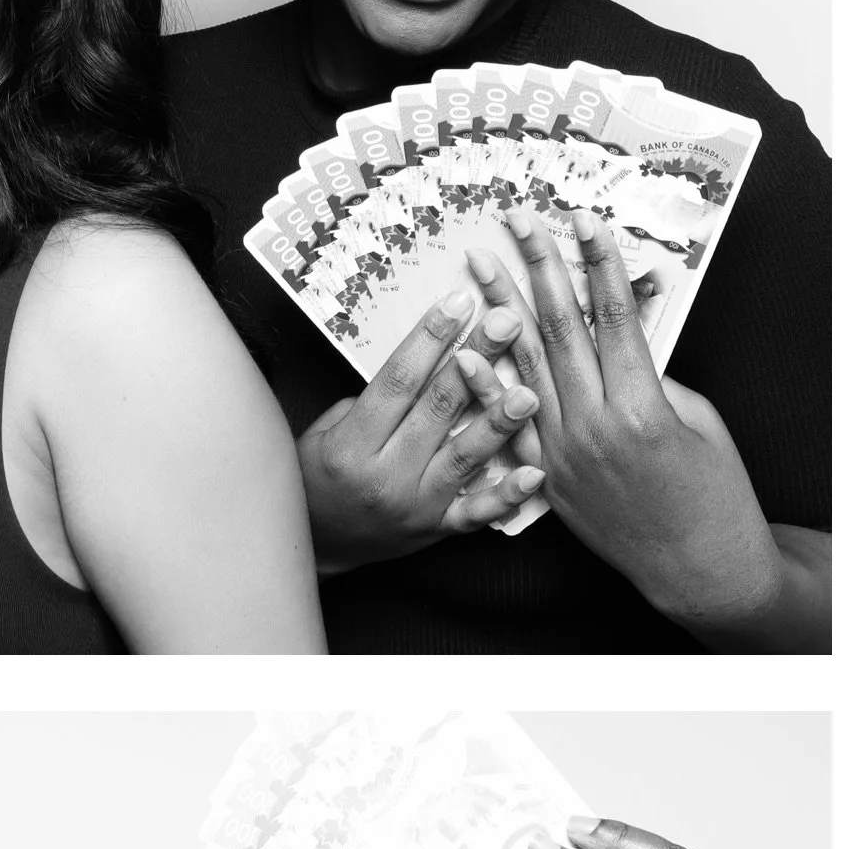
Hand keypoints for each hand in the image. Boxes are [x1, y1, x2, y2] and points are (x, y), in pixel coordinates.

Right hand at [298, 285, 541, 565]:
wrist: (313, 547)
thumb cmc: (314, 478)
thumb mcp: (321, 434)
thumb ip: (368, 403)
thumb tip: (418, 366)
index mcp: (351, 446)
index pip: (397, 381)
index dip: (429, 338)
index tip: (458, 301)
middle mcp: (385, 476)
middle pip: (437, 408)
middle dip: (476, 359)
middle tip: (508, 321)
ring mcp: (415, 505)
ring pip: (465, 457)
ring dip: (499, 420)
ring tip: (531, 390)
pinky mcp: (436, 529)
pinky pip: (477, 512)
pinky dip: (507, 494)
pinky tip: (534, 473)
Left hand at [501, 220, 785, 630]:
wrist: (699, 569)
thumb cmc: (715, 494)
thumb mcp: (698, 420)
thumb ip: (654, 376)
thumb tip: (619, 337)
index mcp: (641, 407)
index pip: (610, 317)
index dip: (595, 262)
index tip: (582, 219)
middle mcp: (594, 427)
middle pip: (559, 330)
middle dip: (538, 267)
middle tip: (519, 220)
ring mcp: (563, 456)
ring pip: (525, 368)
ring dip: (501, 309)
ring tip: (480, 264)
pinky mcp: (548, 480)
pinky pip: (509, 424)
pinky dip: (485, 386)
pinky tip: (463, 351)